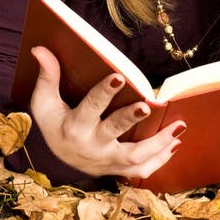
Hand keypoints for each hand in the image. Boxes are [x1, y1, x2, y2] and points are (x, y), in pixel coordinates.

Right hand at [29, 46, 185, 178]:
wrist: (58, 158)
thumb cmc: (54, 123)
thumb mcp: (44, 101)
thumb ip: (47, 75)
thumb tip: (41, 48)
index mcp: (74, 127)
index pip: (90, 107)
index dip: (104, 93)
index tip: (118, 76)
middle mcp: (91, 146)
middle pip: (114, 133)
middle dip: (130, 119)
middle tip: (148, 105)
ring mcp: (106, 161)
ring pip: (134, 157)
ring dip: (158, 143)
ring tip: (178, 126)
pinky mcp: (117, 169)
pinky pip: (141, 170)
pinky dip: (160, 160)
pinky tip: (175, 144)